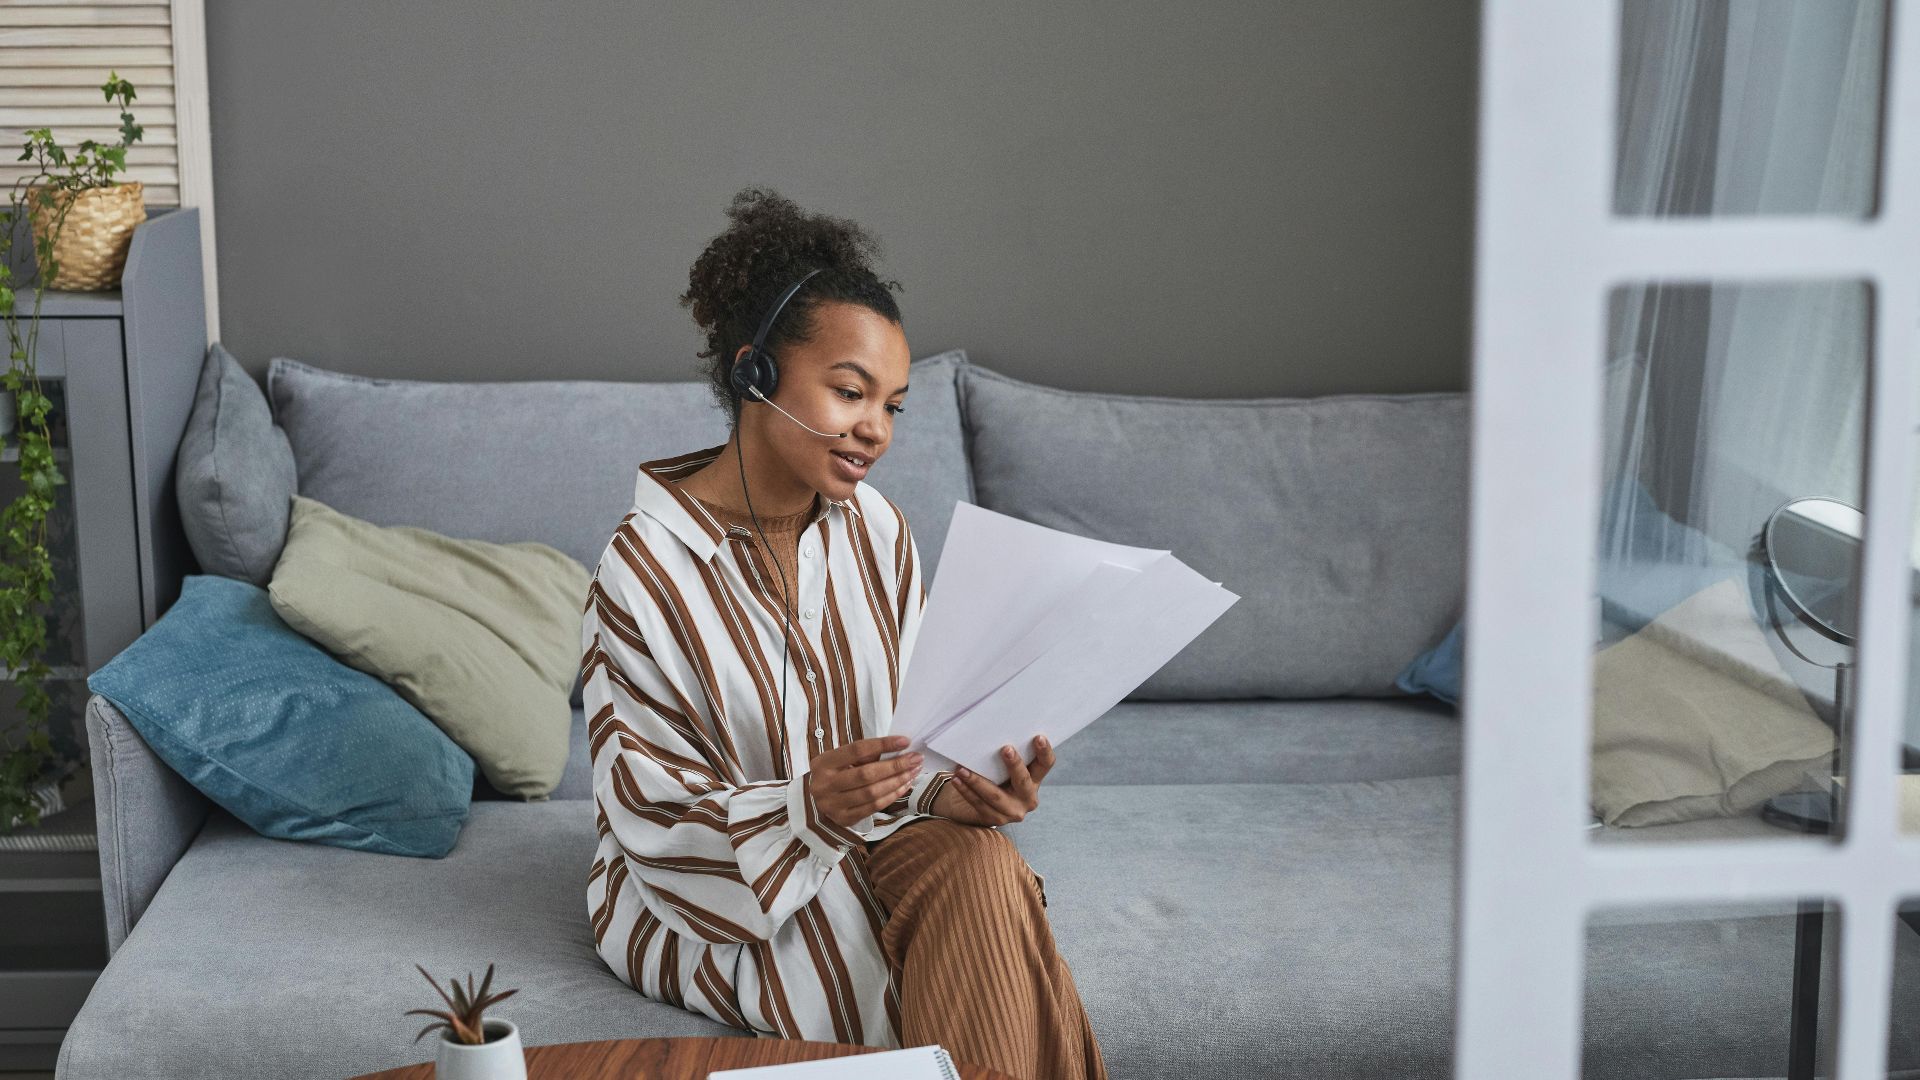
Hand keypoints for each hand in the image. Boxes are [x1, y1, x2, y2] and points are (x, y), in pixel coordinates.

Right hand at [809, 736, 922, 828]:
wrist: (816, 800)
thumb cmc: (835, 774)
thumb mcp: (842, 760)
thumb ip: (865, 754)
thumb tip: (898, 748)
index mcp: (823, 763)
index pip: (857, 750)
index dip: (883, 745)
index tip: (904, 741)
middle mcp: (825, 785)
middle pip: (866, 774)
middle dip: (896, 766)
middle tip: (916, 759)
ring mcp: (833, 805)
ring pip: (872, 792)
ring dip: (897, 781)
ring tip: (913, 771)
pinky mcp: (844, 819)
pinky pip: (874, 807)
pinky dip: (892, 795)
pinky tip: (904, 785)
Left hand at [933, 735, 1054, 826]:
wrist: (973, 805)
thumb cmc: (992, 777)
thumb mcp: (1002, 767)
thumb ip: (1004, 754)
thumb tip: (991, 730)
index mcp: (1035, 779)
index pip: (1045, 764)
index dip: (1044, 751)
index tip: (1038, 737)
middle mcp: (1028, 797)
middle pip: (1023, 780)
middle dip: (1014, 764)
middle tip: (1005, 749)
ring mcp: (1013, 811)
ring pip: (995, 796)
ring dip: (977, 781)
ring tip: (962, 769)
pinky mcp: (996, 820)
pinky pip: (979, 804)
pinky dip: (966, 791)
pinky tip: (957, 780)